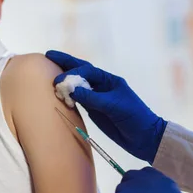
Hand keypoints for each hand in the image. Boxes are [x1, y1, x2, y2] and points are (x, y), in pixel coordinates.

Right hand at [46, 50, 166, 163]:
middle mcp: (102, 86)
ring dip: (64, 79)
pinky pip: (78, 99)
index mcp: (109, 80)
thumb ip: (93, 98)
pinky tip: (58, 93)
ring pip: (77, 85)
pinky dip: (68, 95)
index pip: (87, 70)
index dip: (72, 72)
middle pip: (81, 71)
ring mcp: (97, 98)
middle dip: (65, 63)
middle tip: (48, 55)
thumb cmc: (134, 118)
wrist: (145, 138)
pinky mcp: (95, 110)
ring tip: (48, 72)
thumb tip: (71, 89)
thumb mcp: (114, 106)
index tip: (60, 81)